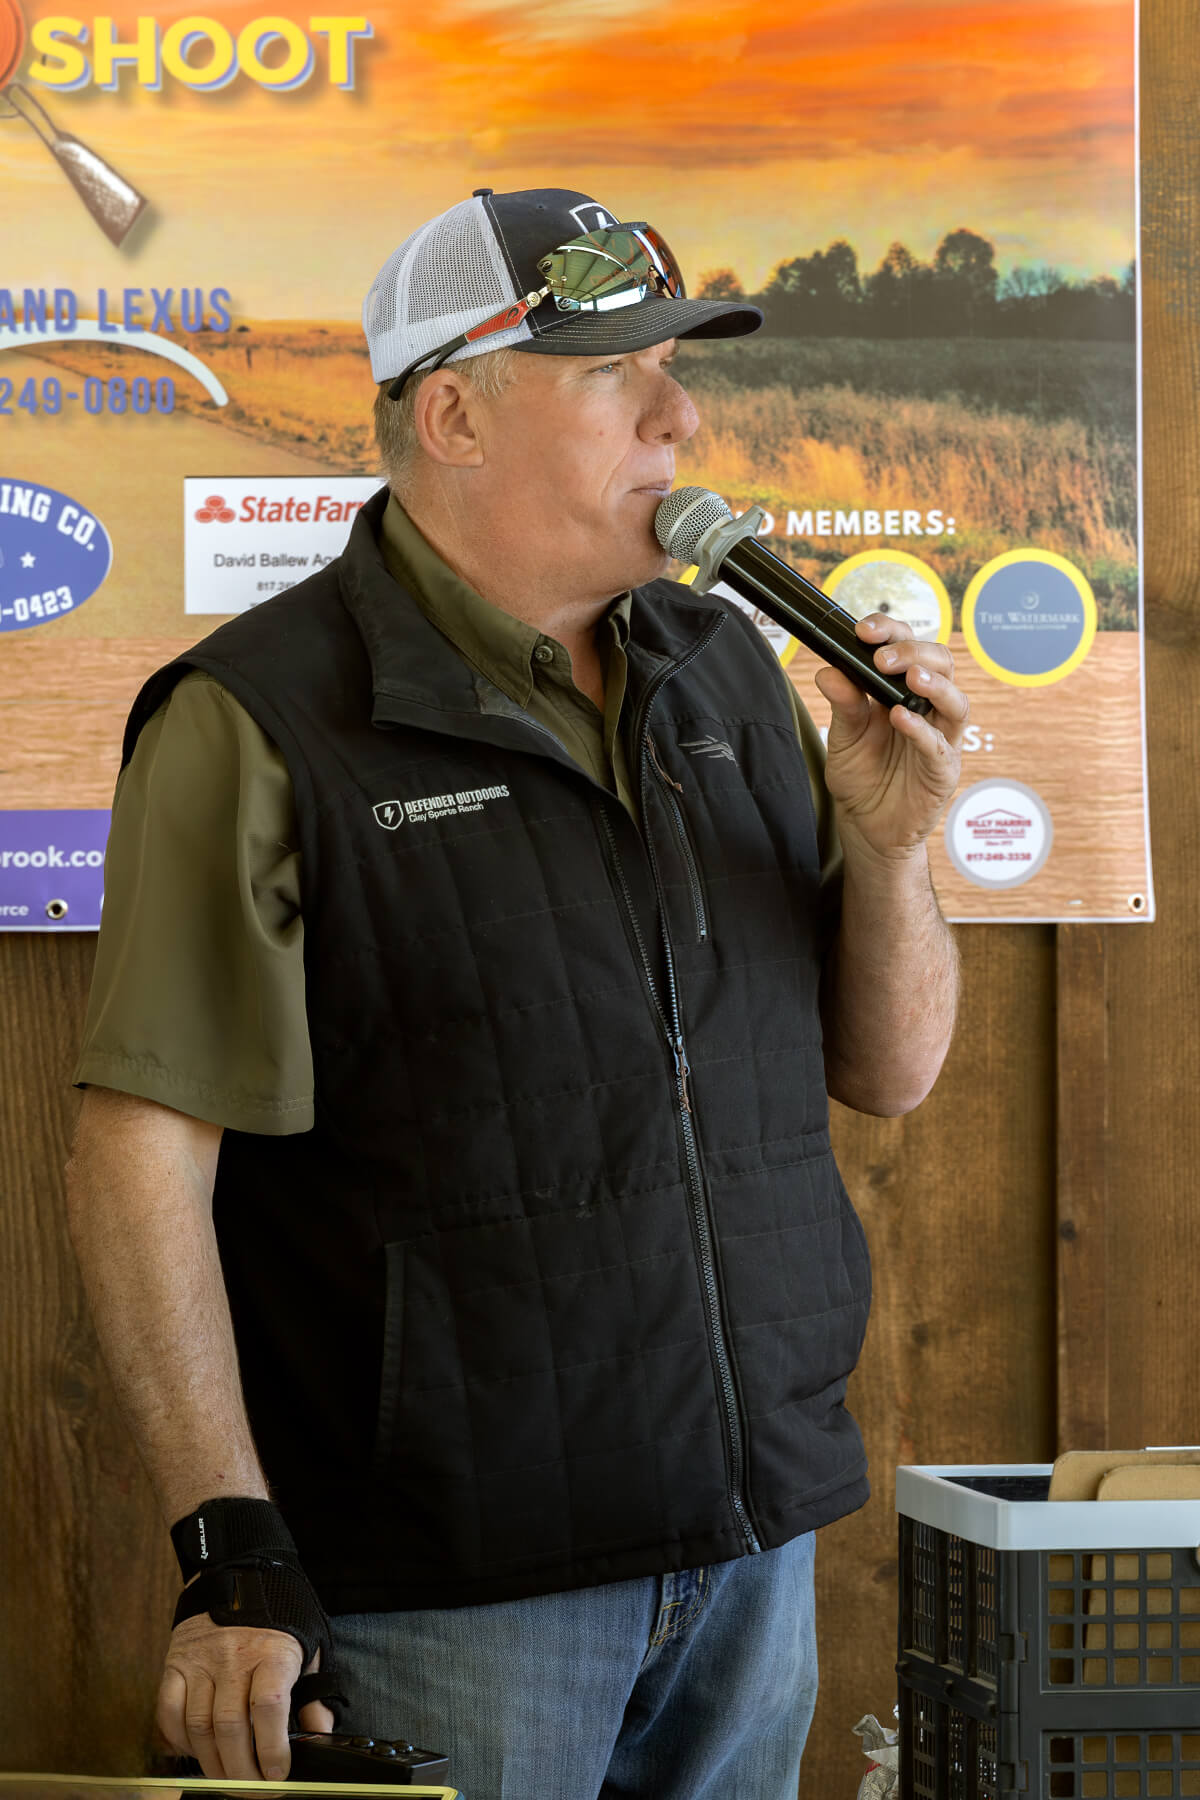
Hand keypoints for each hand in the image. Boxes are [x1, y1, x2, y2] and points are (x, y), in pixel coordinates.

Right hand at [155, 1610, 333, 1780]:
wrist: (239, 1566)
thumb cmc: (279, 1609)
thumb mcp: (310, 1642)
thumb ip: (313, 1691)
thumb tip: (319, 1735)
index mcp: (272, 1651)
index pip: (268, 1707)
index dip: (273, 1748)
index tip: (279, 1774)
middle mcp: (233, 1657)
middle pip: (231, 1726)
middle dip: (242, 1770)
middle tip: (253, 1791)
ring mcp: (200, 1661)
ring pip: (199, 1726)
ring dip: (212, 1763)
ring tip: (227, 1780)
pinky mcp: (175, 1663)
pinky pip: (169, 1711)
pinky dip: (178, 1739)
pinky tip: (194, 1752)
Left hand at [813, 613, 968, 862]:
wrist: (865, 825)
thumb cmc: (861, 776)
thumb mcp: (844, 737)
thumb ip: (843, 705)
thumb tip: (829, 671)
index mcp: (904, 691)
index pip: (910, 647)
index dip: (892, 633)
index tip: (864, 630)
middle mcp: (929, 709)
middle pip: (941, 665)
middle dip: (914, 653)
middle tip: (883, 658)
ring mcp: (941, 739)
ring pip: (956, 702)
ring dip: (935, 685)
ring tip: (911, 678)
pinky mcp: (943, 771)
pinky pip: (940, 747)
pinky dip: (923, 731)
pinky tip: (902, 719)